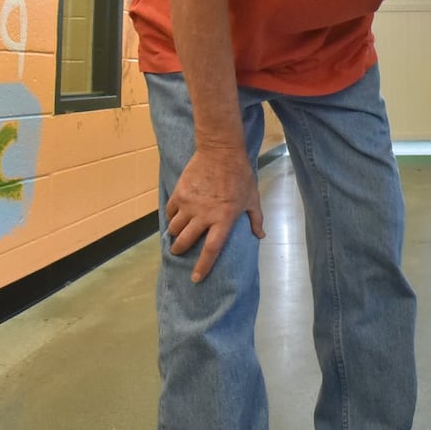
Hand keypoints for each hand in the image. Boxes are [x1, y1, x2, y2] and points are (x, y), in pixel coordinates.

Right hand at [165, 145, 263, 281]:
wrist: (221, 151)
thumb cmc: (240, 175)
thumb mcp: (252, 198)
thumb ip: (256, 219)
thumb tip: (260, 236)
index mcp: (223, 220)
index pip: (211, 250)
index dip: (203, 266)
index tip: (196, 278)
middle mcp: (204, 216)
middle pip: (186, 241)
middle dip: (179, 250)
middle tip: (178, 252)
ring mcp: (189, 205)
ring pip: (174, 228)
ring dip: (174, 234)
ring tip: (176, 235)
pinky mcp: (179, 193)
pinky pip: (170, 211)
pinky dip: (170, 216)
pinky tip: (174, 216)